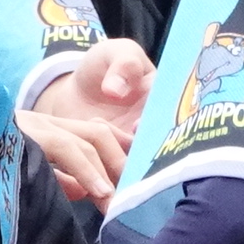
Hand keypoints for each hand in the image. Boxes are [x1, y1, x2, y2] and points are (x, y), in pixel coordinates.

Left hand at [27, 40, 155, 197]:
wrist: (73, 91)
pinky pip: (121, 173)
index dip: (159, 121)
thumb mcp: (114, 53)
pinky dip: (114, 180)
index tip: (136, 127)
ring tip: (118, 184)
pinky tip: (106, 189)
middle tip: (131, 164)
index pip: (169, 112)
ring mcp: (138, 146)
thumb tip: (115, 89)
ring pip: (141, 162)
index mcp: (162, 97)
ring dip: (130, 172)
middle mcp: (155, 125)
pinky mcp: (118, 160)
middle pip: (159, 143)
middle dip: (148, 155)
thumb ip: (121, 65)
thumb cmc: (101, 66)